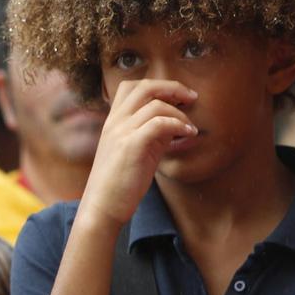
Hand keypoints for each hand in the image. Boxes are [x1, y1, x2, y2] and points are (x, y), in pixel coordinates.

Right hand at [77, 78, 195, 228]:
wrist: (102, 208)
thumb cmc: (120, 184)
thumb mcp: (136, 152)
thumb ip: (151, 135)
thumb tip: (175, 124)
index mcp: (113, 121)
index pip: (131, 86)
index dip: (158, 86)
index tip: (178, 97)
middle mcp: (115, 122)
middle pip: (145, 87)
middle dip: (172, 88)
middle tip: (191, 98)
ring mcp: (121, 133)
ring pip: (155, 105)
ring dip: (180, 113)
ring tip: (189, 128)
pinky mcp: (130, 146)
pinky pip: (159, 123)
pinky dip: (178, 125)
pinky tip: (187, 135)